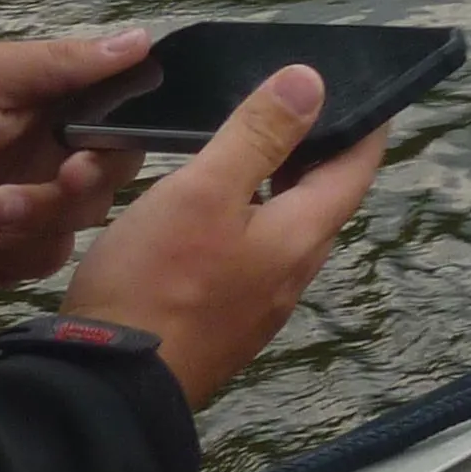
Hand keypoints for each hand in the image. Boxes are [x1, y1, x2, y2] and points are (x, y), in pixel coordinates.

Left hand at [0, 31, 151, 295]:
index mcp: (50, 108)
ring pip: (77, 227)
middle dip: (82, 187)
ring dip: (35, 221)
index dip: (128, 136)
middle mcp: (48, 158)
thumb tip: (142, 39)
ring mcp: (26, 210)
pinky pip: (32, 264)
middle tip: (55, 182)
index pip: (122, 121)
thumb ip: (57, 66)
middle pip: (111, 180)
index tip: (95, 148)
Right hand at [62, 67, 393, 407]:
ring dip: (280, 183)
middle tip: (297, 102)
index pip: (357, 167)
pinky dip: (248, 216)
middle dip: (318, 148)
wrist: (104, 390)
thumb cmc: (157, 281)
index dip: (365, 122)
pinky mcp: (223, 320)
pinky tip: (212, 206)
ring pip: (285, 227)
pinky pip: (253, 254)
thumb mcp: (204, 191)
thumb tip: (312, 81)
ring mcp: (258, 302)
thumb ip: (258, 136)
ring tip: (252, 141)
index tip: (365, 82)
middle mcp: (292, 271)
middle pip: (323, 197)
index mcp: (302, 235)